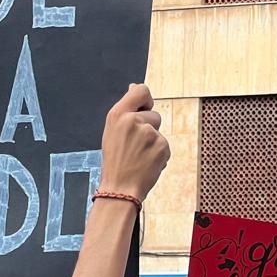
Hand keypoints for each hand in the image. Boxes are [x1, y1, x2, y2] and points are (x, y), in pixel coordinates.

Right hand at [98, 83, 169, 201]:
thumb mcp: (111, 131)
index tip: (144, 108)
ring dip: (153, 143)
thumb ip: (125, 109)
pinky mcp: (162, 146)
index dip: (145, 99)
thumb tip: (135, 87)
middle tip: (134, 147)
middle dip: (149, 129)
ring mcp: (148, 134)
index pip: (141, 91)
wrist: (119, 189)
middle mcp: (133, 121)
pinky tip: (146, 164)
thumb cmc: (114, 162)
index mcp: (117, 115)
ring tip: (139, 157)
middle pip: (154, 115)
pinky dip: (159, 155)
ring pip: (159, 132)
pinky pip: (165, 145)